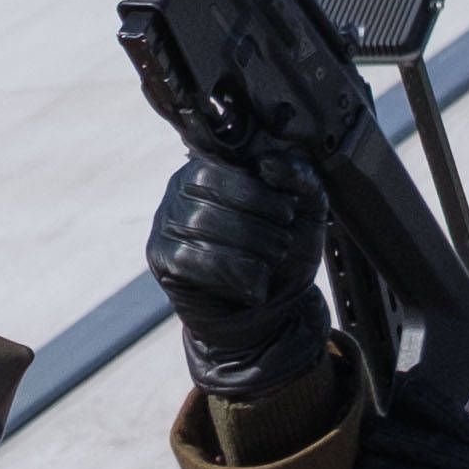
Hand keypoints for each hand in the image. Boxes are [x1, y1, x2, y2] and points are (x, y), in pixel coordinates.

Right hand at [145, 146, 340, 417]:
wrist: (272, 306)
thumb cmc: (285, 250)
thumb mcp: (307, 207)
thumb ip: (298, 176)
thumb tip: (268, 162)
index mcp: (215, 167)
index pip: (222, 167)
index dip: (259, 192)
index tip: (288, 214)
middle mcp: (180, 190)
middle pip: (212, 193)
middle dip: (258, 224)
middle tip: (283, 245)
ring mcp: (165, 224)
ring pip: (202, 223)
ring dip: (249, 249)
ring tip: (270, 264)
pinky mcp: (161, 259)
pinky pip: (190, 259)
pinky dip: (231, 274)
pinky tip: (252, 286)